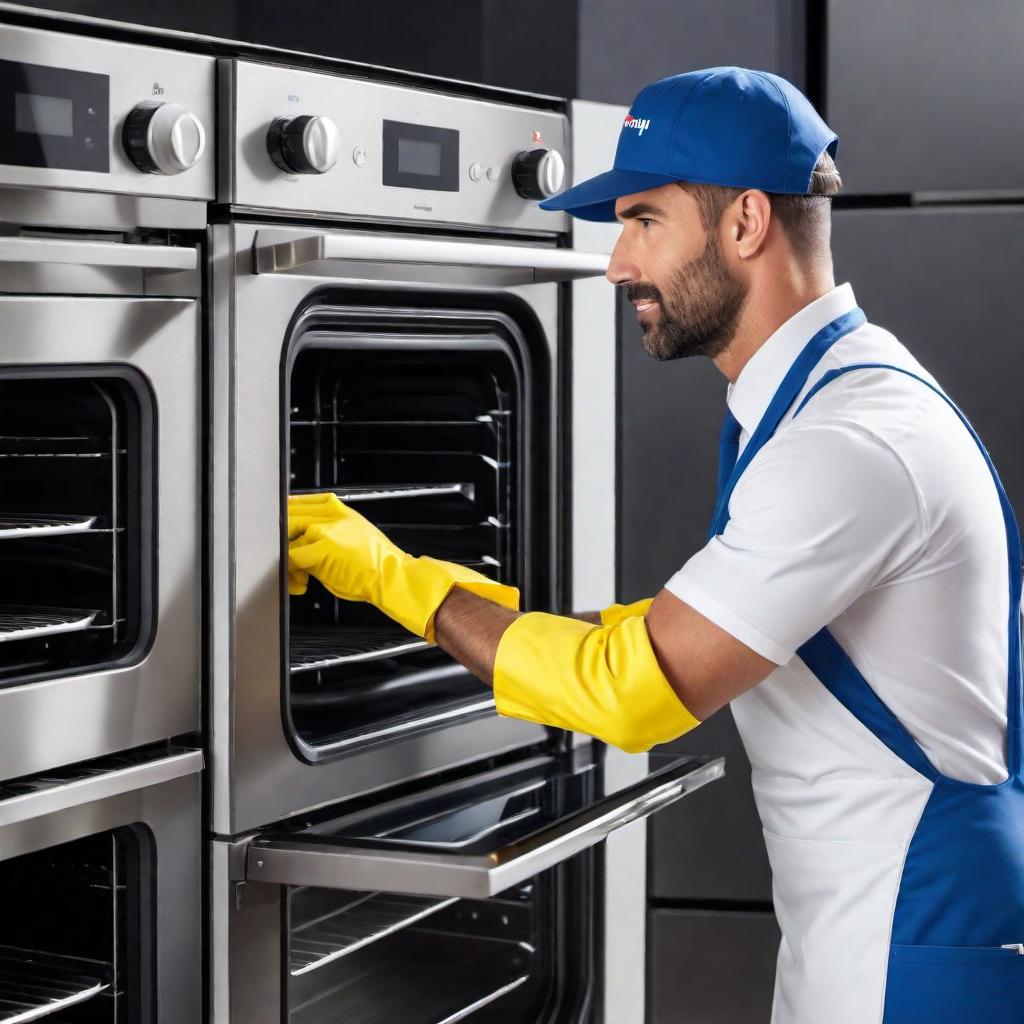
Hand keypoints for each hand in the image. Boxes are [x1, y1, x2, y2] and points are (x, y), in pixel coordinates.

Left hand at [286, 491, 519, 638]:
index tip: (281, 529)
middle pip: (289, 515)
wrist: (393, 576)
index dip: (287, 515)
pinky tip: (302, 582)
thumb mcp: (354, 534)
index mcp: (340, 509)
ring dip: (286, 558)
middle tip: (287, 559)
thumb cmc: (377, 563)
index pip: (301, 501)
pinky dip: (291, 572)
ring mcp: (325, 530)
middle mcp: (331, 515)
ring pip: (286, 535)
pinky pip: (291, 558)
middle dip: (282, 539)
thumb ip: (330, 530)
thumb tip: (306, 538)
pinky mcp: (320, 549)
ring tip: (297, 575)